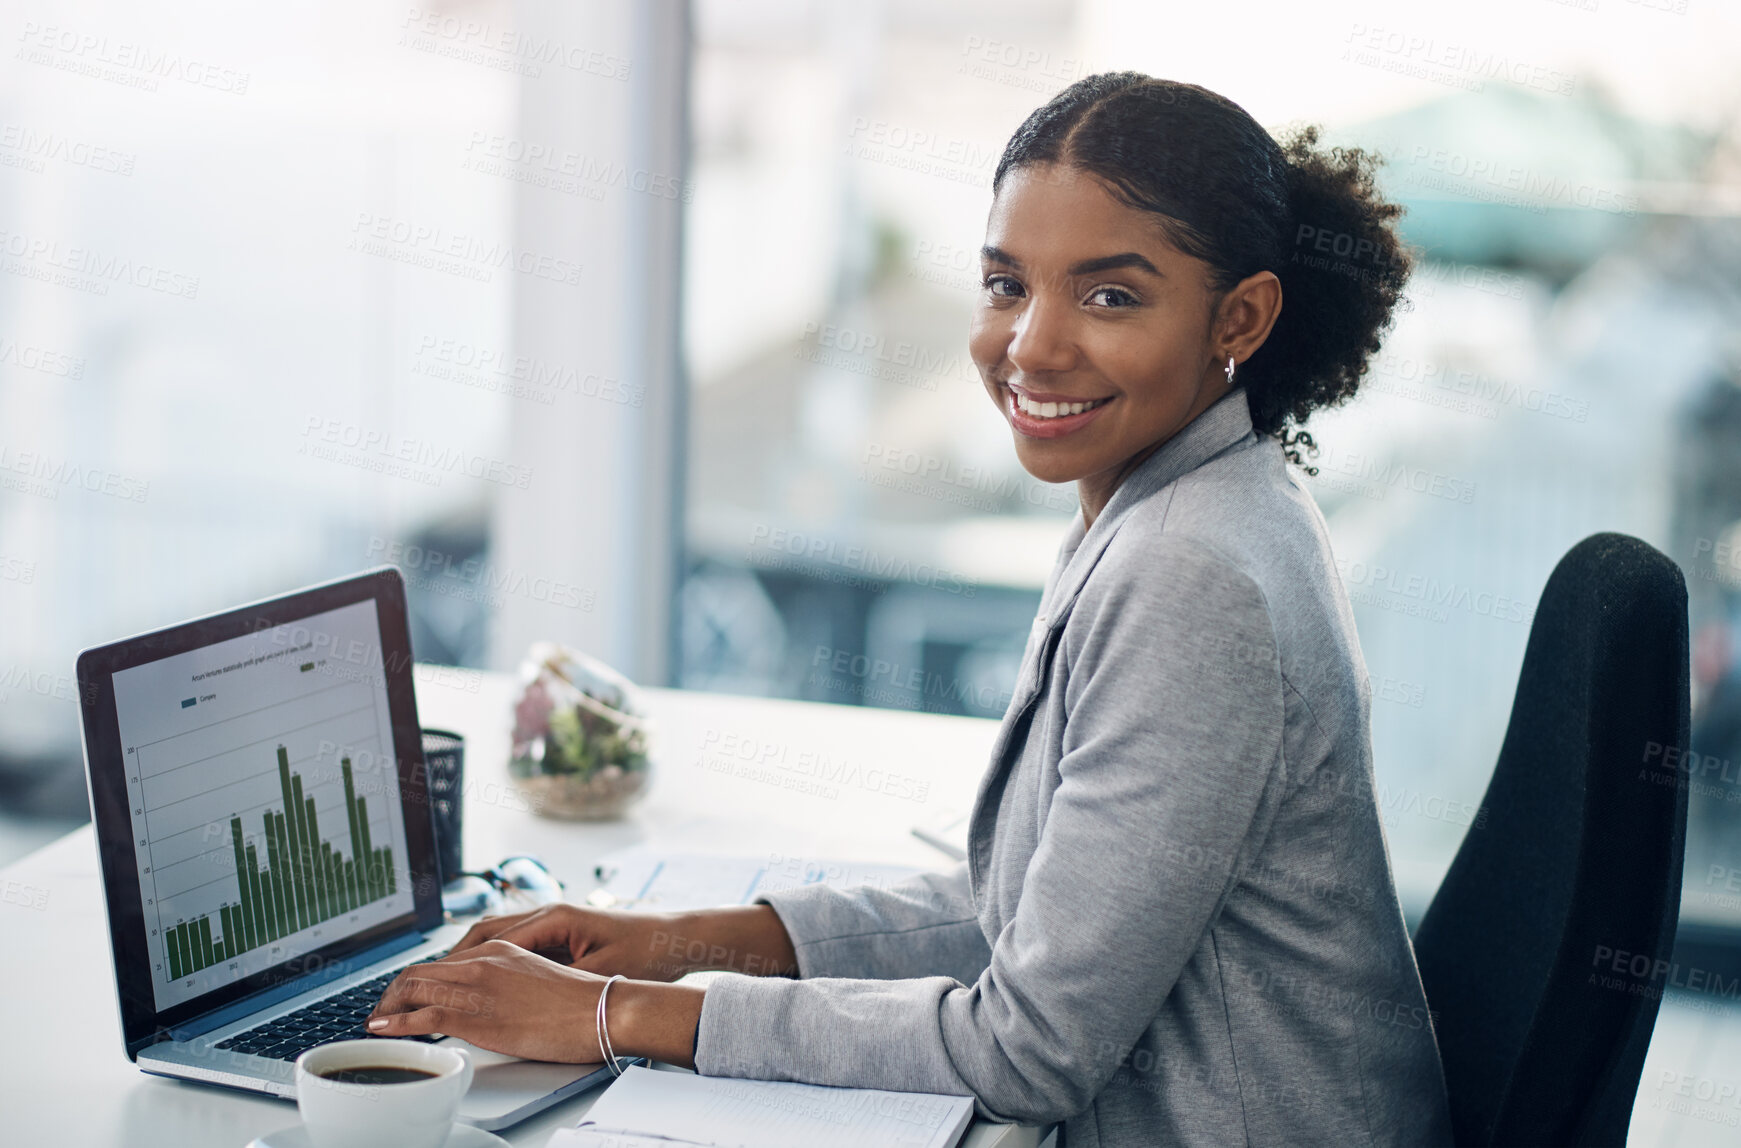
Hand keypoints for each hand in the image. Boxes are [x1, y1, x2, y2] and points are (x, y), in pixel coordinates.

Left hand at [366, 940, 604, 1061]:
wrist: (602, 1009)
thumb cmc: (581, 1001)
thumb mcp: (538, 980)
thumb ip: (510, 983)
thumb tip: (496, 1001)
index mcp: (500, 950)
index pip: (443, 961)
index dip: (416, 980)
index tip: (406, 996)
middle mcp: (484, 963)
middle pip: (420, 971)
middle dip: (393, 992)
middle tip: (383, 1011)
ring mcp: (479, 989)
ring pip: (415, 989)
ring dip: (388, 1007)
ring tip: (376, 1023)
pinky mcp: (479, 1016)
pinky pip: (424, 1017)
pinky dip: (396, 1023)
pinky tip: (383, 1030)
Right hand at [442, 903, 797, 981]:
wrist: (677, 938)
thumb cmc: (646, 950)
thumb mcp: (601, 972)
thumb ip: (560, 980)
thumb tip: (521, 991)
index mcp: (555, 916)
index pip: (493, 937)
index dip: (461, 961)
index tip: (435, 979)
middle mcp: (549, 912)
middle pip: (487, 930)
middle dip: (455, 956)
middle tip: (425, 980)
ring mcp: (553, 920)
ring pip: (498, 935)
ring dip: (472, 956)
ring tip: (442, 981)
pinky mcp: (561, 933)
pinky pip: (516, 943)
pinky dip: (494, 958)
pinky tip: (481, 981)